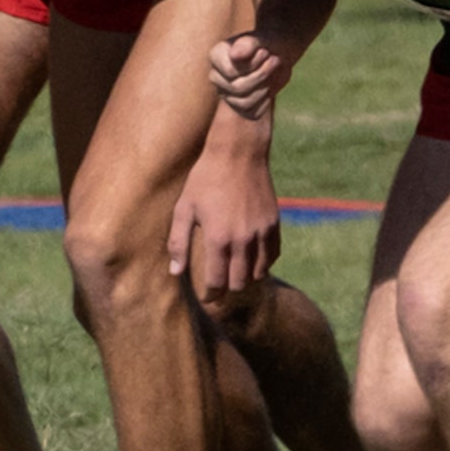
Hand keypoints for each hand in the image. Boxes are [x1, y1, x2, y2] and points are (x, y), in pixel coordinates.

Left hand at [166, 136, 281, 300]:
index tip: (206, 297)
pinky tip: (253, 260)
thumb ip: (178, 242)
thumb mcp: (184, 209)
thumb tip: (175, 271)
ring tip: (236, 274)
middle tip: (219, 288)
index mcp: (218, 239)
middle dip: (228, 288)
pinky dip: (263, 262)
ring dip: (246, 277)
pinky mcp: (274, 223)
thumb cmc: (205, 179)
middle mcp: (243, 240)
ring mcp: (262, 232)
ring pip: (259, 272)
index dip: (211, 294)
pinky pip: (273, 254)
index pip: (217, 282)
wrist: (239, 153)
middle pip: (239, 282)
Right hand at [208, 30, 289, 119]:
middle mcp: (217, 76)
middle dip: (262, 75)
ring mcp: (226, 92)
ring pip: (244, 103)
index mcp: (216, 56)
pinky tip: (270, 87)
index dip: (253, 65)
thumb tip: (235, 55)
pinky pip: (252, 113)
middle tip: (275, 60)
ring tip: (273, 72)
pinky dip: (266, 101)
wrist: (278, 53)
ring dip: (265, 88)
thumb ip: (248, 44)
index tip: (265, 52)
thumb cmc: (268, 43)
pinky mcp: (239, 105)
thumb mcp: (262, 39)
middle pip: (237, 88)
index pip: (231, 72)